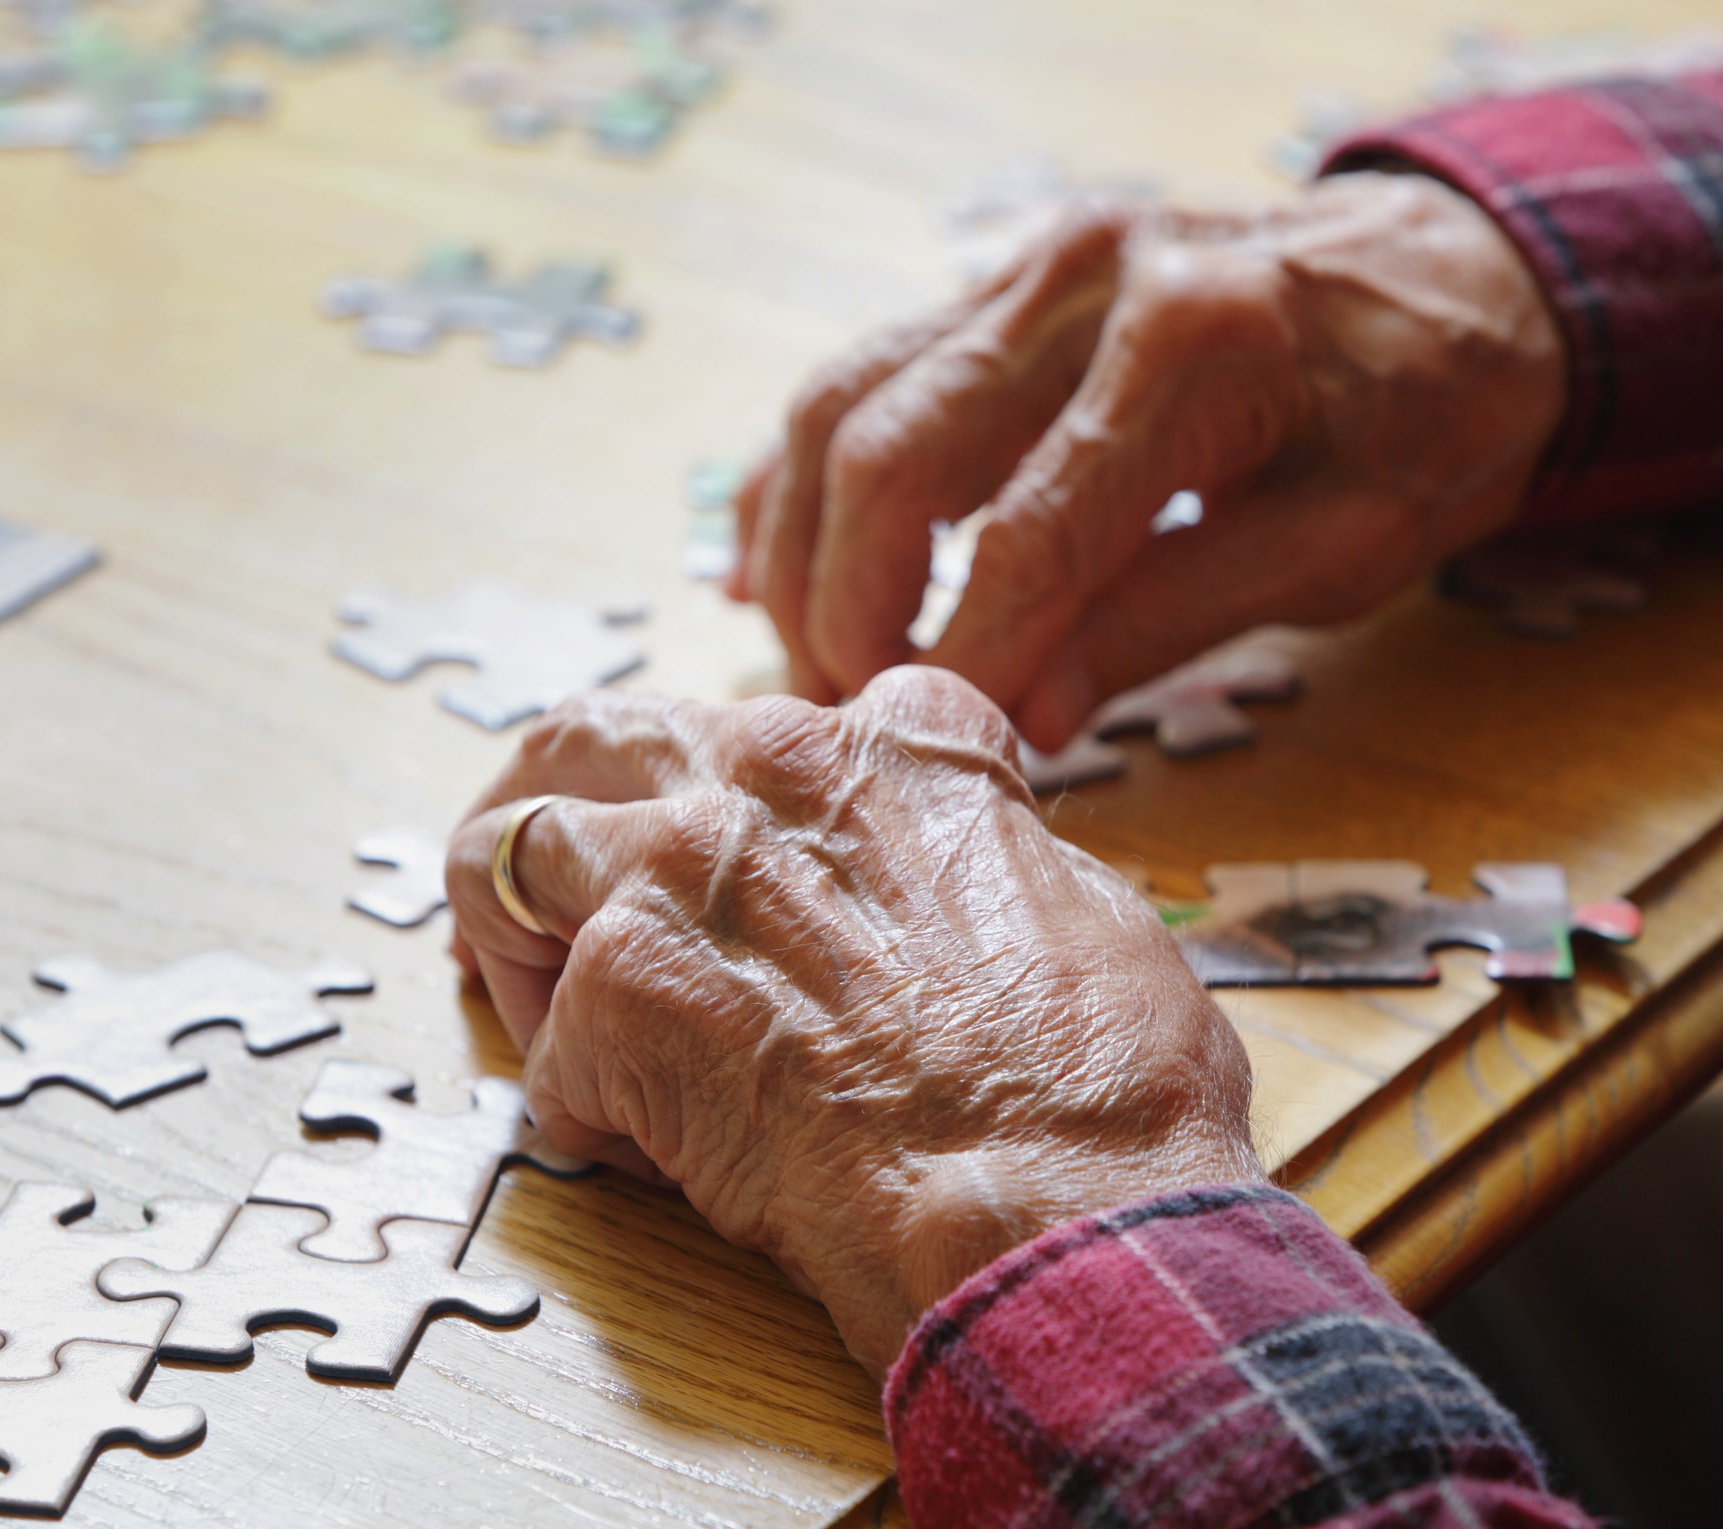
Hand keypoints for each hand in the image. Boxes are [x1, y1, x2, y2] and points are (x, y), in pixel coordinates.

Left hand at [447, 668, 1260, 1374]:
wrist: (1052, 1199)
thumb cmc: (1100, 1088)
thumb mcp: (1079, 908)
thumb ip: (977, 859)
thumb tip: (953, 895)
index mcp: (894, 744)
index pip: (767, 728)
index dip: (742, 810)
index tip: (743, 871)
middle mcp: (769, 770)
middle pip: (589, 738)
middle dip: (548, 801)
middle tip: (538, 881)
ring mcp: (678, 867)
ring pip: (503, 848)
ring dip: (513, 932)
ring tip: (549, 1010)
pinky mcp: (617, 986)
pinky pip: (545, 1039)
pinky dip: (578, 1095)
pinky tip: (641, 1147)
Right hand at [731, 171, 1566, 747]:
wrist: (1448, 277)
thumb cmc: (1417, 418)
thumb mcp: (1336, 546)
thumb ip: (1165, 621)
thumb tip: (1021, 717)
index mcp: (1192, 344)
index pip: (1029, 536)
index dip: (967, 663)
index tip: (936, 761)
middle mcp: (1081, 281)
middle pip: (890, 459)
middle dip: (848, 613)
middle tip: (852, 726)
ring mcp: (1022, 269)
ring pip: (839, 409)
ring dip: (802, 554)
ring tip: (814, 668)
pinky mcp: (991, 287)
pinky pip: (852, 380)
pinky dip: (798, 482)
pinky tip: (778, 572)